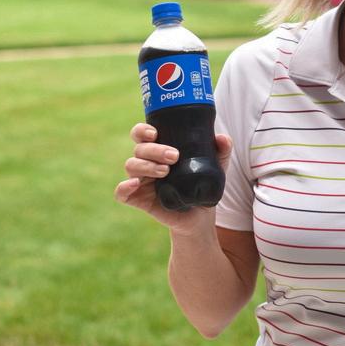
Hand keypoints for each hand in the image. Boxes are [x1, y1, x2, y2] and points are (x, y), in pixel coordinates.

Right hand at [114, 122, 232, 230]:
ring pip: (131, 166)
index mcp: (159, 150)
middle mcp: (146, 162)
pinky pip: (121, 193)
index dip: (142, 130)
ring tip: (166, 171)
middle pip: (139, 149)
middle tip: (174, 156)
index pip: (142, 134)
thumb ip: (221, 151)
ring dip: (146, 165)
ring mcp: (141, 181)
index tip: (155, 133)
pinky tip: (135, 185)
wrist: (201, 215)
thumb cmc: (203, 184)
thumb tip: (223, 138)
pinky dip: (123, 187)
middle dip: (154, 150)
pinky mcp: (138, 199)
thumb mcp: (216, 166)